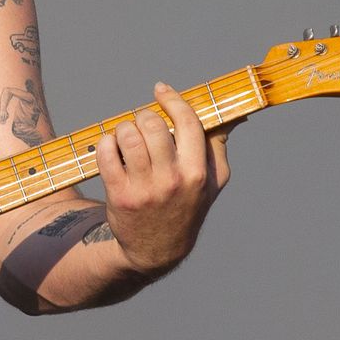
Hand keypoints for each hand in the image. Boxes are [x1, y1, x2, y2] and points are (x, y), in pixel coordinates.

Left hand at [96, 82, 231, 275]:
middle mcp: (172, 180)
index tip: (161, 90)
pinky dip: (106, 143)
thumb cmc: (186, 205)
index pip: (188, 123)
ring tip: (127, 136)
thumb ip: (218, 145)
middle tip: (142, 123)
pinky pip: (106, 153)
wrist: (157, 249)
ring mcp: (145, 188)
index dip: (172, 100)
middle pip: (153, 125)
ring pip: (127, 136)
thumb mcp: (212, 181)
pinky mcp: (119, 195)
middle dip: (144, 116)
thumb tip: (233, 114)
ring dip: (123, 128)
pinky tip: (112, 148)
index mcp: (198, 172)